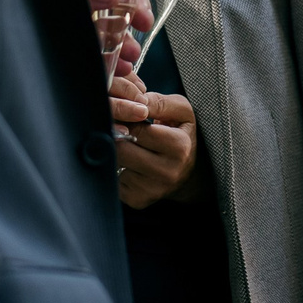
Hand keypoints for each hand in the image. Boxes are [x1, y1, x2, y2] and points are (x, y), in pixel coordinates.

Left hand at [111, 74, 198, 206]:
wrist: (189, 172)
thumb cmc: (182, 135)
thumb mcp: (181, 112)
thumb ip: (160, 102)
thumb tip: (136, 102)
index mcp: (179, 147)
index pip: (138, 130)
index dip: (127, 119)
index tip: (124, 114)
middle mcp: (167, 172)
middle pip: (122, 150)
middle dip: (116, 136)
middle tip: (117, 128)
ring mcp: (152, 190)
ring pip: (115, 165)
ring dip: (114, 152)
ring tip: (123, 144)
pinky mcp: (138, 201)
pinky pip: (114, 181)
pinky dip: (116, 169)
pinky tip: (126, 163)